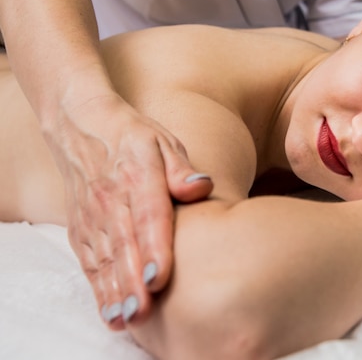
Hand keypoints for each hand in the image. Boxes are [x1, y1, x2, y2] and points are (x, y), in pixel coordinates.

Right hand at [46, 94, 212, 329]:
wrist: (81, 124)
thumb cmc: (134, 137)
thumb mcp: (164, 142)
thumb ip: (181, 169)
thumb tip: (200, 188)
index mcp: (138, 175)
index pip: (148, 216)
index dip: (154, 248)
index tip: (160, 278)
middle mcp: (112, 198)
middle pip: (124, 244)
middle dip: (133, 281)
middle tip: (146, 311)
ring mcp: (92, 213)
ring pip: (103, 258)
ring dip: (114, 290)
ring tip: (128, 318)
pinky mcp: (79, 225)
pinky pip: (88, 259)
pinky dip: (98, 286)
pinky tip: (110, 309)